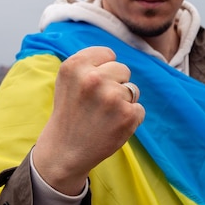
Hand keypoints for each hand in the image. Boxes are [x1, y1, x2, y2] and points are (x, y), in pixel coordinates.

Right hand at [33, 46, 144, 194]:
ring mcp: (112, 97)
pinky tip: (112, 127)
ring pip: (132, 89)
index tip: (90, 86)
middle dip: (114, 84)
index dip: (102, 70)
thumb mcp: (68, 78)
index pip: (108, 54)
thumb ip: (90, 62)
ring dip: (122, 102)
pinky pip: (139, 108)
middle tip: (96, 104)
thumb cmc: (70, 112)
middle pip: (123, 69)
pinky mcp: (128, 116)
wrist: (65, 151)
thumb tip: (116, 56)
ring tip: (103, 116)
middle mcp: (93, 78)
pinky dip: (130, 118)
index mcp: (75, 65)